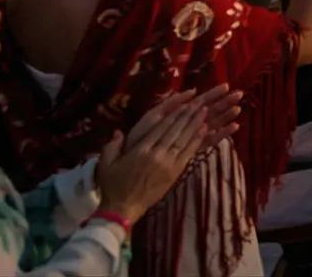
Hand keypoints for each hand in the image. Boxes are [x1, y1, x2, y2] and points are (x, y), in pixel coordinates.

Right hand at [94, 90, 229, 222]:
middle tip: (200, 102)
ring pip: (184, 139)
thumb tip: (118, 131)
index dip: (174, 114)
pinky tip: (205, 131)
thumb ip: (112, 146)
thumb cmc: (113, 185)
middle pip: (176, 130)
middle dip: (188, 115)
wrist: (123, 208)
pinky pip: (189, 153)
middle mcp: (157, 154)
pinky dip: (197, 140)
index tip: (184, 104)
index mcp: (140, 150)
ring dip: (196, 124)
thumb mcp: (106, 164)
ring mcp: (168, 164)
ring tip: (205, 112)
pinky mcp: (175, 173)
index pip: (161, 127)